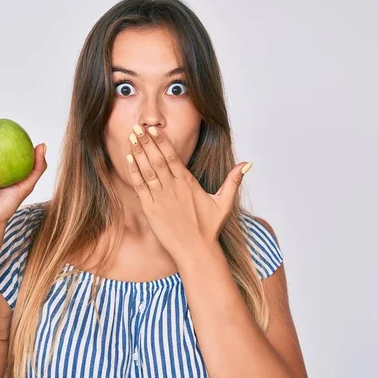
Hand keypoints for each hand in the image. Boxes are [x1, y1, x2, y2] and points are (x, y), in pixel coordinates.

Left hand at [125, 124, 251, 257]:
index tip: (153, 129)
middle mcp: (173, 187)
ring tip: (130, 136)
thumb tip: (248, 163)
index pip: (172, 156)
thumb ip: (233, 180)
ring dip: (138, 152)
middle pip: (157, 158)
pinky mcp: (151, 209)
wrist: (195, 251)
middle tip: (137, 126)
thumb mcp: (224, 202)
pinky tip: (128, 160)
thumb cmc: (208, 228)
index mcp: (188, 182)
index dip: (161, 141)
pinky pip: (140, 186)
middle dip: (146, 141)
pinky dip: (134, 172)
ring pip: (147, 169)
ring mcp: (160, 197)